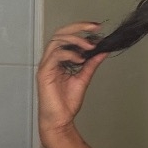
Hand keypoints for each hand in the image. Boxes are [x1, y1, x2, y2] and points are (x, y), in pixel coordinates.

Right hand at [37, 22, 106, 144]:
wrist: (60, 120)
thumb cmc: (66, 103)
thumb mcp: (83, 79)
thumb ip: (91, 64)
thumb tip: (103, 51)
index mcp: (59, 59)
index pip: (66, 35)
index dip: (81, 28)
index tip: (97, 27)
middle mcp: (51, 59)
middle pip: (60, 33)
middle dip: (78, 27)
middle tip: (94, 28)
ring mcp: (46, 65)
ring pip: (56, 41)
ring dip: (75, 40)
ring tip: (89, 47)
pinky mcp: (44, 73)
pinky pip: (55, 55)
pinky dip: (69, 54)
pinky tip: (80, 60)